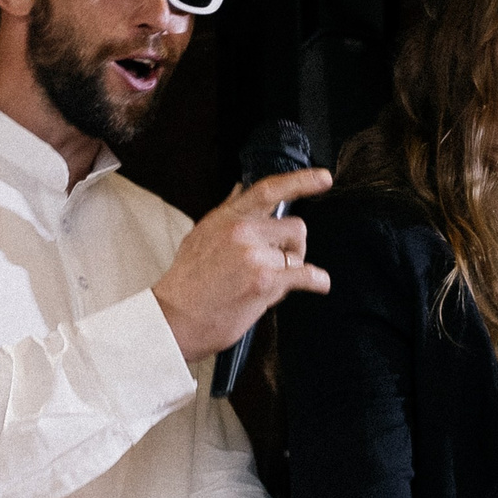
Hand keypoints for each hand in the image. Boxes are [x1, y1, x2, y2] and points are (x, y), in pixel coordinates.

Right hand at [153, 169, 333, 360]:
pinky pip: (305, 275)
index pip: (268, 190)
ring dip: (292, 270)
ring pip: (297, 255)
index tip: (323, 178)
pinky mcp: (265, 281)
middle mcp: (241, 231)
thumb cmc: (186, 283)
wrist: (174, 319)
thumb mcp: (199, 236)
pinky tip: (318, 284)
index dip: (301, 181)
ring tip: (268, 285)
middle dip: (294, 247)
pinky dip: (317, 281)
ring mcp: (254, 255)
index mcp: (227, 218)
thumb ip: (226, 213)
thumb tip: (239, 189)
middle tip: (281, 263)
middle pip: (295, 227)